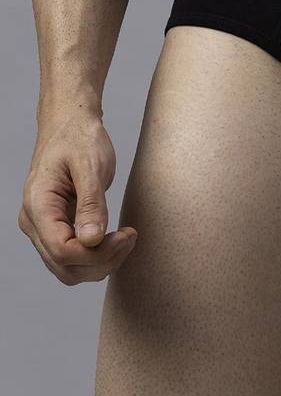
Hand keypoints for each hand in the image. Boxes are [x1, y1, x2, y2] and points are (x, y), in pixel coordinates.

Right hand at [18, 110, 136, 284]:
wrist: (70, 125)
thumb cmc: (79, 139)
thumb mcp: (90, 165)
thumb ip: (90, 204)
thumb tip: (91, 240)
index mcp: (38, 205)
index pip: (62, 251)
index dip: (97, 253)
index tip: (126, 235)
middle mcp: (34, 222)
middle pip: (65, 267)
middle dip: (102, 262)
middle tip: (130, 238)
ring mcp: (43, 228)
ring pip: (69, 270)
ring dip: (101, 263)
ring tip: (126, 238)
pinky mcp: (56, 229)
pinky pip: (73, 259)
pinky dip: (97, 257)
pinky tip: (116, 239)